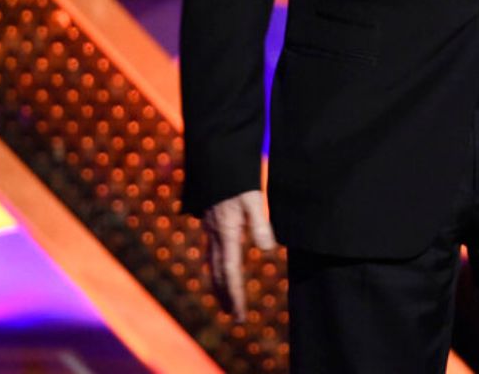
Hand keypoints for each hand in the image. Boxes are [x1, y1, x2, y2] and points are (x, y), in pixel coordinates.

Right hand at [203, 189, 277, 315]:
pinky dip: (216, 268)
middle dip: (226, 297)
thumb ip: (261, 224)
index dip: (235, 296)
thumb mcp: (253, 199)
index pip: (231, 273)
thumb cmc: (237, 179)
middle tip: (235, 317)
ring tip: (225, 301)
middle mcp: (215, 236)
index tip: (241, 316)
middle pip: (219, 274)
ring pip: (212, 264)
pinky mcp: (210, 223)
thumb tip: (268, 250)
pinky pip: (211, 253)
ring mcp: (210, 230)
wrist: (214, 161)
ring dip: (219, 286)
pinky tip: (220, 270)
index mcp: (227, 234)